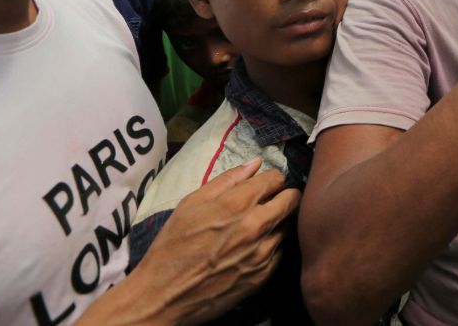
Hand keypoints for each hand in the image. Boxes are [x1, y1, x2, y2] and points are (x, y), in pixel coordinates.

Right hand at [126, 159, 300, 324]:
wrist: (164, 295)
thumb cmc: (173, 246)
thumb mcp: (191, 203)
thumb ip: (228, 180)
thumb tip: (255, 163)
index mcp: (236, 204)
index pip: (276, 179)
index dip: (271, 179)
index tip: (265, 185)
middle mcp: (255, 226)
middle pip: (292, 199)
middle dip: (284, 196)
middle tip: (270, 201)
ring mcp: (262, 252)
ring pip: (288, 225)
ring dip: (278, 222)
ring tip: (257, 227)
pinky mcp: (264, 274)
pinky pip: (281, 250)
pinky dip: (273, 245)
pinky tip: (253, 248)